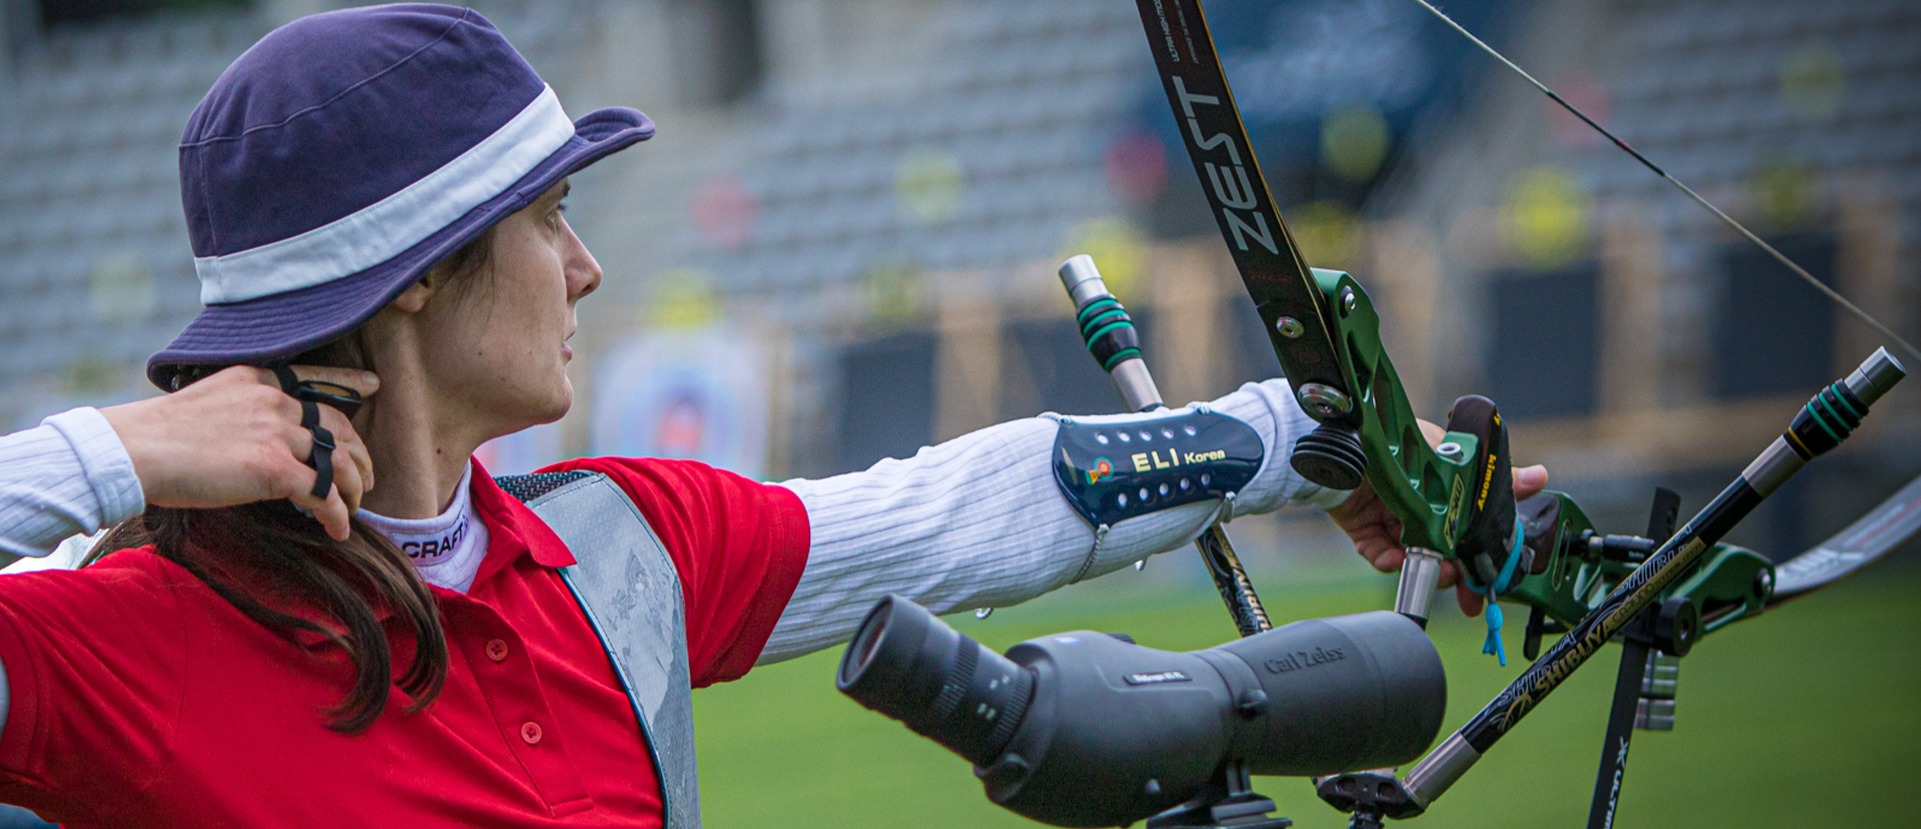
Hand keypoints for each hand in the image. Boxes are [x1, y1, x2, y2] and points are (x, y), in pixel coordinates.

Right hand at [99, 366, 378, 540]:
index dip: (347, 384)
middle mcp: (273, 401)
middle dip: (358, 453)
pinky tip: (338, 530)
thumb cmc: (154, 437)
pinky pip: (322, 494)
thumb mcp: (205, 403)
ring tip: (353, 508)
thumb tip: (261, 439)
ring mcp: (277, 433)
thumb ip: (241, 411)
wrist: (131, 451)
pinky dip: (336, 515)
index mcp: (256, 380)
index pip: (313, 378)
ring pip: (338, 461)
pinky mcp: (275, 468)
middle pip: (336, 426)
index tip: (373, 387)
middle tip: (366, 476)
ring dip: (352, 488)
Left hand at [1326, 419, 1549, 615]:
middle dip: (1458, 574)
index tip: (1492, 581)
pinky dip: (1389, 561)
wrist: (1347, 442)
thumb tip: (1540, 477)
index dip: (1483, 558)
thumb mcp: (1455, 456)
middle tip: (1467, 590)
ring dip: (1428, 569)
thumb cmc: (1400, 441)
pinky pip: (1380, 554)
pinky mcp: (1364, 529)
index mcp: (1445, 492)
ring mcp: (1393, 520)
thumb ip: (1493, 477)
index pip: (1469, 531)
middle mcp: (1420, 508)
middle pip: (1444, 551)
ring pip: (1416, 558)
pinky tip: (1395, 560)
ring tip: (1439, 573)